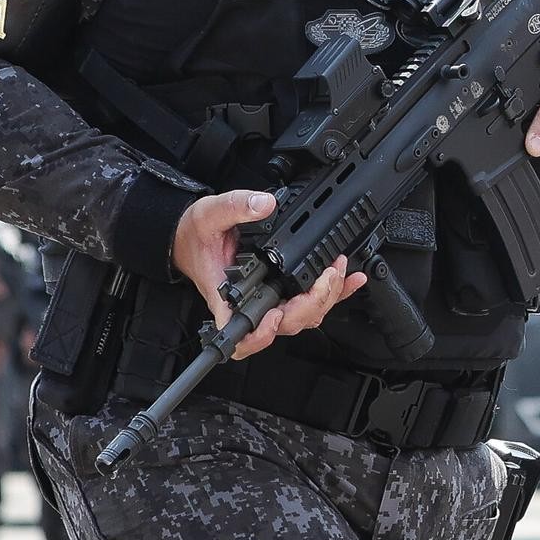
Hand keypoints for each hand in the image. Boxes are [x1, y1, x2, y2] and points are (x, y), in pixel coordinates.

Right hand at [173, 189, 359, 353]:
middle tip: (325, 278)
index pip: (241, 332)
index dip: (261, 334)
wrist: (192, 235)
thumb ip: (236, 207)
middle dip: (311, 305)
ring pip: (300, 317)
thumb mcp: (210, 214)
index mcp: (227, 293)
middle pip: (284, 325)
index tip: (275, 315)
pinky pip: (309, 302)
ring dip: (324, 299)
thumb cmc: (196, 235)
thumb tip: (264, 205)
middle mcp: (249, 303)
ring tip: (336, 272)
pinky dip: (332, 293)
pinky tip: (347, 280)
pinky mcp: (279, 291)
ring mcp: (266, 301)